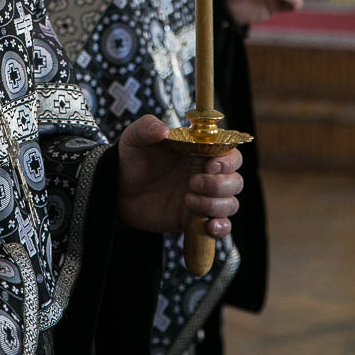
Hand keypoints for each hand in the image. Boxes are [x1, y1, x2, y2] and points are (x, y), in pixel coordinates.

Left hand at [117, 115, 242, 236]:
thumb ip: (147, 127)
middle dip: (220, 183)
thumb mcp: (134, 137)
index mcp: (198, 151)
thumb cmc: (132, 158)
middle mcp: (206, 174)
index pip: (229, 153)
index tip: (210, 164)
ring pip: (231, 203)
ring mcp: (203, 197)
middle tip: (193, 182)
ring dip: (215, 204)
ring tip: (187, 199)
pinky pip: (222, 226)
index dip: (227, 159)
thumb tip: (164, 130)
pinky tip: (209, 225)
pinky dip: (222, 227)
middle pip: (235, 179)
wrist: (119, 190)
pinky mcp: (196, 219)